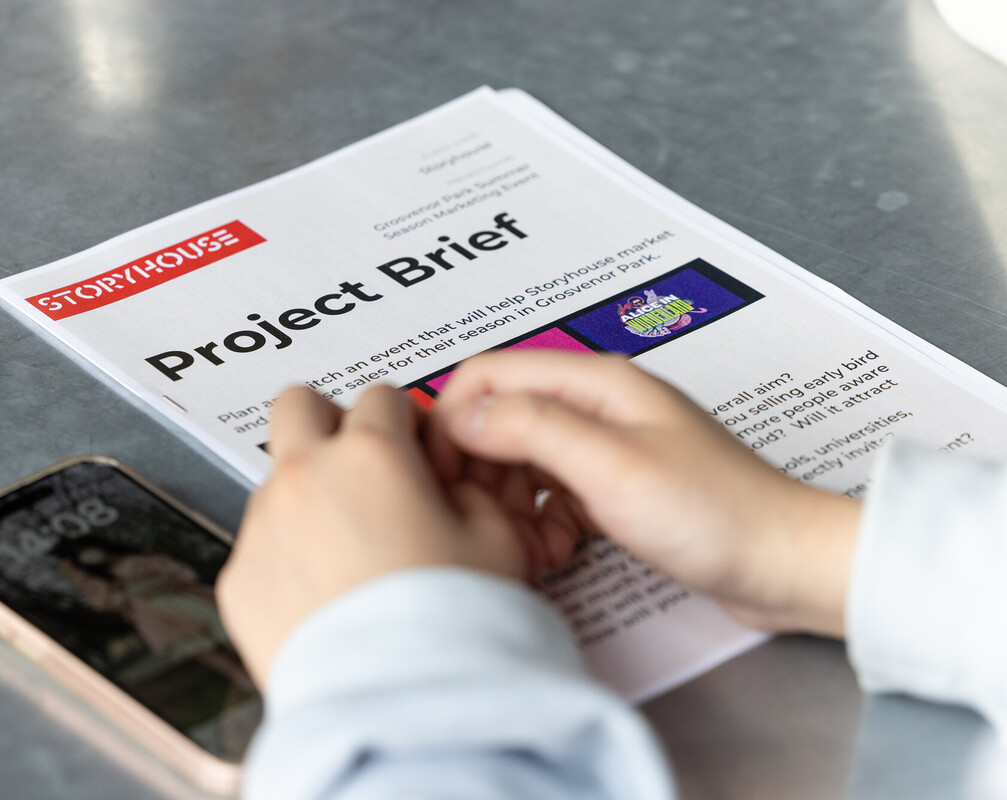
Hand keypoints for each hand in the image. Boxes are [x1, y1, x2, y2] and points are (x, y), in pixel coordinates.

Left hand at [217, 385, 532, 688]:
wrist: (398, 702)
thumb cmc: (448, 626)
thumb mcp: (497, 539)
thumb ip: (471, 491)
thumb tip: (452, 485)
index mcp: (372, 455)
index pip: (381, 396)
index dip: (403, 420)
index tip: (411, 447)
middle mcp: (306, 479)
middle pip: (298, 405)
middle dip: (329, 422)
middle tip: (358, 460)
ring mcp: (264, 527)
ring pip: (276, 479)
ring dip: (308, 496)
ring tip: (350, 551)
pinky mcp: (239, 579)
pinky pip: (259, 546)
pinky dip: (287, 557)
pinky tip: (326, 594)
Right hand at [432, 351, 860, 637]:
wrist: (783, 563)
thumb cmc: (718, 514)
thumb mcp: (611, 467)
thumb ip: (531, 429)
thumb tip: (460, 414)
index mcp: (595, 381)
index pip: (489, 374)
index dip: (453, 418)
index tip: (440, 471)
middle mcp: (597, 405)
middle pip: (500, 416)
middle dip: (480, 467)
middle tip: (483, 518)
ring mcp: (606, 445)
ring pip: (521, 459)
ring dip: (509, 499)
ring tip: (527, 542)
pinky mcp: (615, 485)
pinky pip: (550, 492)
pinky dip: (540, 519)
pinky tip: (556, 548)